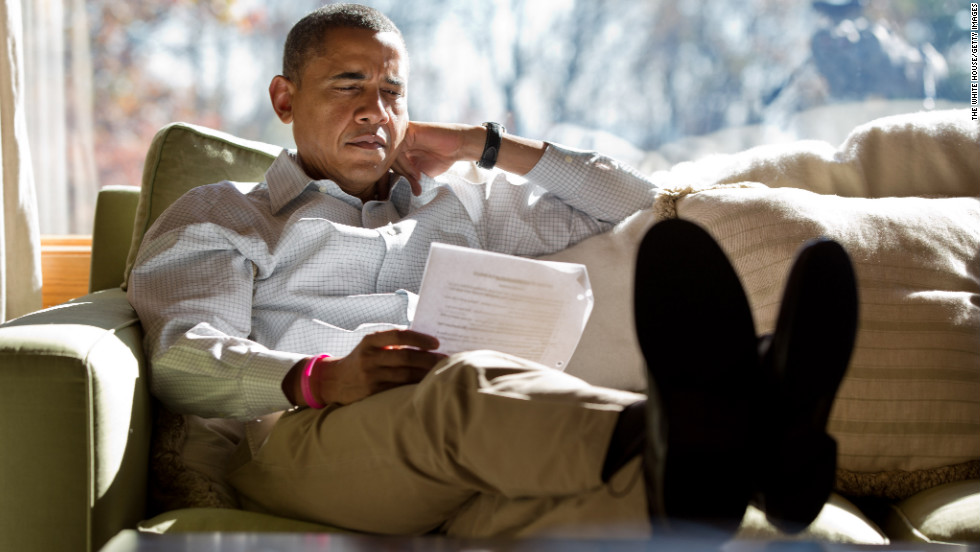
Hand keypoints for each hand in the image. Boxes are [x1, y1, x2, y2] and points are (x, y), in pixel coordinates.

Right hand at [313, 329, 445, 404]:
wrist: (333, 381)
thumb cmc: (361, 360)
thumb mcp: (371, 346)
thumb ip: (392, 342)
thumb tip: (426, 343)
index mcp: (370, 341)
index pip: (398, 335)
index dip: (419, 338)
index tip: (436, 342)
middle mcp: (369, 357)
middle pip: (406, 357)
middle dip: (429, 358)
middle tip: (446, 359)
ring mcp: (370, 376)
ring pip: (405, 375)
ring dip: (426, 374)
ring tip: (441, 372)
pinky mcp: (372, 393)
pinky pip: (398, 389)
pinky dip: (414, 387)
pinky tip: (427, 386)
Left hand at [391, 122, 482, 194]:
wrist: (456, 147)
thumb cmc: (440, 158)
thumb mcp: (419, 172)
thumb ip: (406, 175)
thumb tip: (389, 187)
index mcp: (400, 148)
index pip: (388, 162)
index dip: (397, 177)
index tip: (412, 187)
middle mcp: (399, 140)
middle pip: (388, 158)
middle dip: (401, 174)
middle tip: (415, 182)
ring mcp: (403, 134)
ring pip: (392, 154)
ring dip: (405, 170)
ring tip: (418, 176)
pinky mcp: (408, 130)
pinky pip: (398, 147)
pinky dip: (405, 163)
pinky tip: (416, 171)